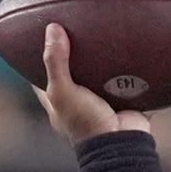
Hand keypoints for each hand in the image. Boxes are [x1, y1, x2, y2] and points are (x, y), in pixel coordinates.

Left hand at [33, 22, 151, 141]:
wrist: (122, 142)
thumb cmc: (85, 122)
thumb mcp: (62, 91)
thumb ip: (56, 62)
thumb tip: (52, 28)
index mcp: (59, 102)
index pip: (42, 79)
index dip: (38, 61)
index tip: (41, 39)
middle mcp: (79, 102)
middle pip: (74, 74)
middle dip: (75, 56)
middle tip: (77, 29)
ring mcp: (103, 101)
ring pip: (101, 75)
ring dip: (104, 60)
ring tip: (106, 32)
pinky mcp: (126, 99)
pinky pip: (127, 79)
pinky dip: (129, 66)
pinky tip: (132, 46)